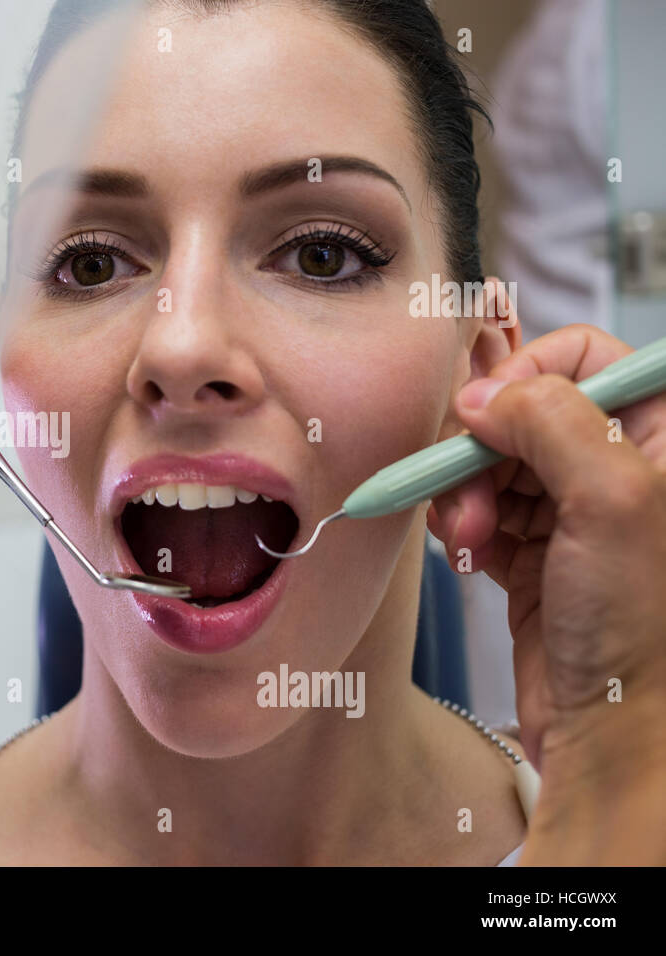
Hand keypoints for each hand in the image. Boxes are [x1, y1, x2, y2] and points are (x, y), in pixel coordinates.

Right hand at [427, 321, 665, 860]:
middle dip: (481, 450)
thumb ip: (550, 422)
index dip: (525, 377)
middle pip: (523, 410)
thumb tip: (481, 396)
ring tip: (469, 543)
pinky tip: (467, 557)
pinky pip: (478, 509)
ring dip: (463, 495)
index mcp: (663, 435)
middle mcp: (623, 466)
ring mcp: (576, 510)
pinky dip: (459, 526)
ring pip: (492, 460)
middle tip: (470, 500)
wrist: (618, 732)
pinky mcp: (536, 551)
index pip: (583, 357)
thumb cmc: (645, 630)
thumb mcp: (613, 502)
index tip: (488, 419)